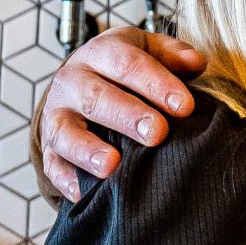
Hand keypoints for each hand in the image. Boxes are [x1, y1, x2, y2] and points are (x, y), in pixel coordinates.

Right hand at [37, 28, 205, 201]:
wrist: (82, 80)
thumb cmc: (125, 69)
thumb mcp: (148, 51)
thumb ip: (172, 54)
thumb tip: (196, 62)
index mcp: (100, 53)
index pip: (126, 63)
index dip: (156, 83)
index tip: (185, 106)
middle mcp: (71, 81)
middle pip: (95, 97)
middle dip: (127, 116)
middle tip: (157, 133)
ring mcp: (56, 115)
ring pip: (65, 132)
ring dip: (87, 150)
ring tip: (112, 164)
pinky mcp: (50, 147)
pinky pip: (53, 165)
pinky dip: (66, 179)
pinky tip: (84, 193)